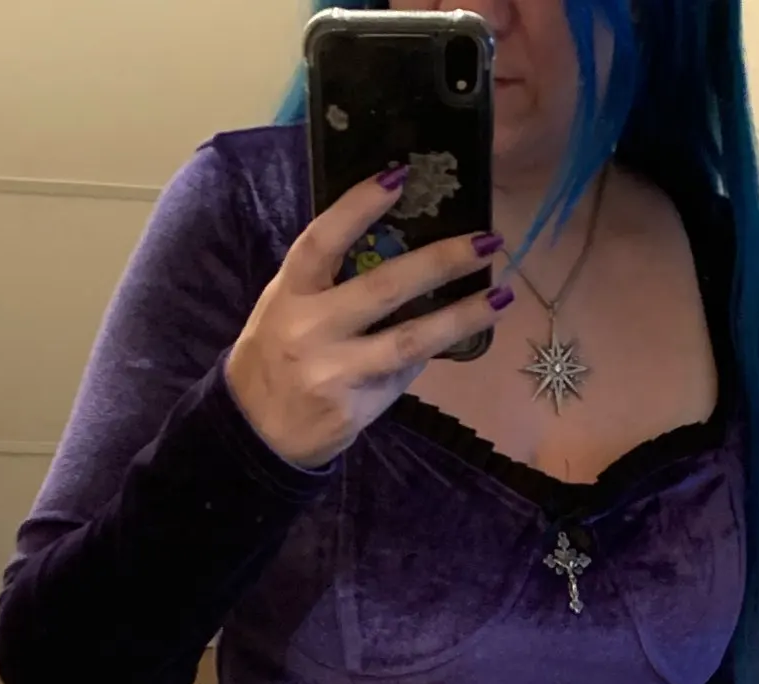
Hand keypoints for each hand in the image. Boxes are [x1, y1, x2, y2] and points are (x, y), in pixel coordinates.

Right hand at [225, 169, 509, 468]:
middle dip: (440, 261)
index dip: (358, 205)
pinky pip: (404, 373)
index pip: (323, 240)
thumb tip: (403, 264)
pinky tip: (463, 335)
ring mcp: (334, 370)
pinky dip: (433, 352)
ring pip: (410, 339)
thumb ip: (332, 286)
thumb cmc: (276, 358)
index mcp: (290, 293)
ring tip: (501, 297)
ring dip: (462, 316)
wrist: (258, 432)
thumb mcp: (286, 309)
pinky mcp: (356, 406)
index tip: (399, 175)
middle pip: (384, 287)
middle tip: (485, 241)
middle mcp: (310, 328)